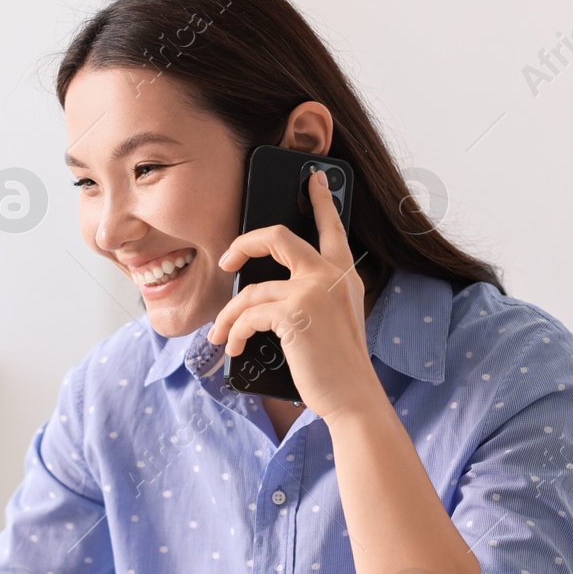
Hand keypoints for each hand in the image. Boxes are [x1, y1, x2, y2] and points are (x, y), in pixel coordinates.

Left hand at [208, 167, 381, 422]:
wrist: (353, 397)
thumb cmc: (340, 366)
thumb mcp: (336, 319)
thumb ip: (314, 295)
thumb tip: (265, 290)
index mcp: (344, 274)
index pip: (332, 227)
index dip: (321, 198)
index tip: (313, 176)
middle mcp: (330, 275)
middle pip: (278, 235)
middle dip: (243, 243)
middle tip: (226, 260)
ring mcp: (312, 291)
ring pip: (251, 289)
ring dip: (228, 315)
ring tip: (219, 335)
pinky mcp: (293, 314)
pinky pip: (248, 315)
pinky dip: (233, 332)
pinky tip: (232, 347)